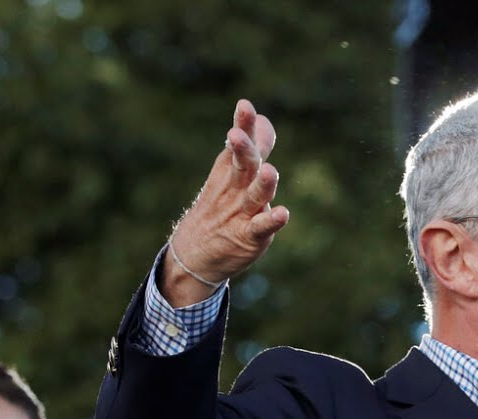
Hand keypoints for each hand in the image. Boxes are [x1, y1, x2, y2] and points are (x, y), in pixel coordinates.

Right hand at [163, 98, 288, 303]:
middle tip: (236, 134)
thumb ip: (254, 148)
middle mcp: (236, 188)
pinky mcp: (248, 236)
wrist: (194, 254)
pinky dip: (271, 221)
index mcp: (230, 170)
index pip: (239, 144)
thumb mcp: (232, 174)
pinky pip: (260, 227)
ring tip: (269, 170)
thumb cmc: (220, 207)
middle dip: (242, 148)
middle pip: (242, 164)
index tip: (245, 106)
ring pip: (254, 195)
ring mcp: (241, 212)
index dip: (244, 125)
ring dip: (262, 183)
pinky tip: (283, 213)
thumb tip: (265, 121)